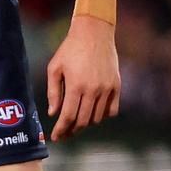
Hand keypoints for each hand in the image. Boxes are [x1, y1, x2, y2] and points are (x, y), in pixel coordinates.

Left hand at [46, 16, 120, 141]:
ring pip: (97, 118)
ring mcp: (107, 88)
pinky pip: (112, 110)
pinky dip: (102, 116)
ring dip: (85, 124)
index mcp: (76, 86)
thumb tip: (53, 113)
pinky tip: (92, 114)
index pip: (68, 117)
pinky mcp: (117, 85)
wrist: (94, 33)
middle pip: (83, 121)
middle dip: (71, 131)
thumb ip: (53, 92)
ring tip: (75, 124)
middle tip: (64, 134)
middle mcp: (94, 90)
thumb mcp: (54, 68)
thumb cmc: (70, 49)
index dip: (61, 130)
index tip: (56, 138)